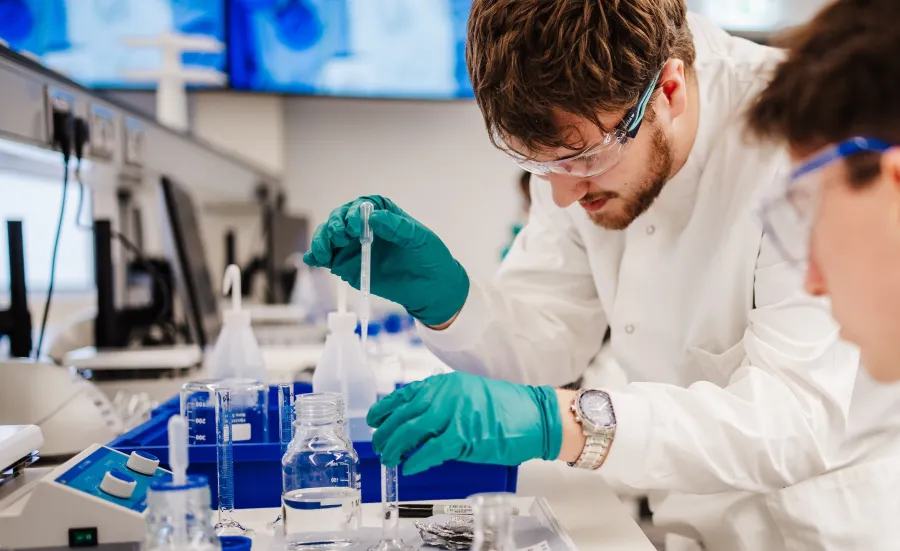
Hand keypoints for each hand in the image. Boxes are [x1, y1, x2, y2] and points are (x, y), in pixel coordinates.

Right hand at [303, 195, 468, 326]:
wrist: (431, 287)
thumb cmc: (429, 256)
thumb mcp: (418, 238)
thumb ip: (396, 227)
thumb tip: (374, 217)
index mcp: (382, 213)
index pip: (361, 206)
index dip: (355, 213)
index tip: (356, 226)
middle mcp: (363, 226)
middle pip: (340, 218)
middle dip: (335, 226)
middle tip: (340, 238)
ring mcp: (352, 245)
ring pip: (329, 236)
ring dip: (323, 240)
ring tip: (325, 252)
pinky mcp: (346, 265)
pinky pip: (327, 257)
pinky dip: (317, 256)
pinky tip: (313, 259)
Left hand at [367, 372, 563, 474]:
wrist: (535, 415)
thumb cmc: (506, 409)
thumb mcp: (469, 395)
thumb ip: (442, 403)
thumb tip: (416, 423)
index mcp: (445, 384)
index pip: (404, 394)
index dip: (384, 408)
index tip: (373, 419)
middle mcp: (446, 395)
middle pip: (403, 414)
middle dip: (385, 432)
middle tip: (379, 445)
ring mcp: (454, 414)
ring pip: (411, 432)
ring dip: (395, 448)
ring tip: (390, 458)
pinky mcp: (464, 436)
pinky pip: (430, 451)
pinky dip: (416, 461)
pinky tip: (409, 467)